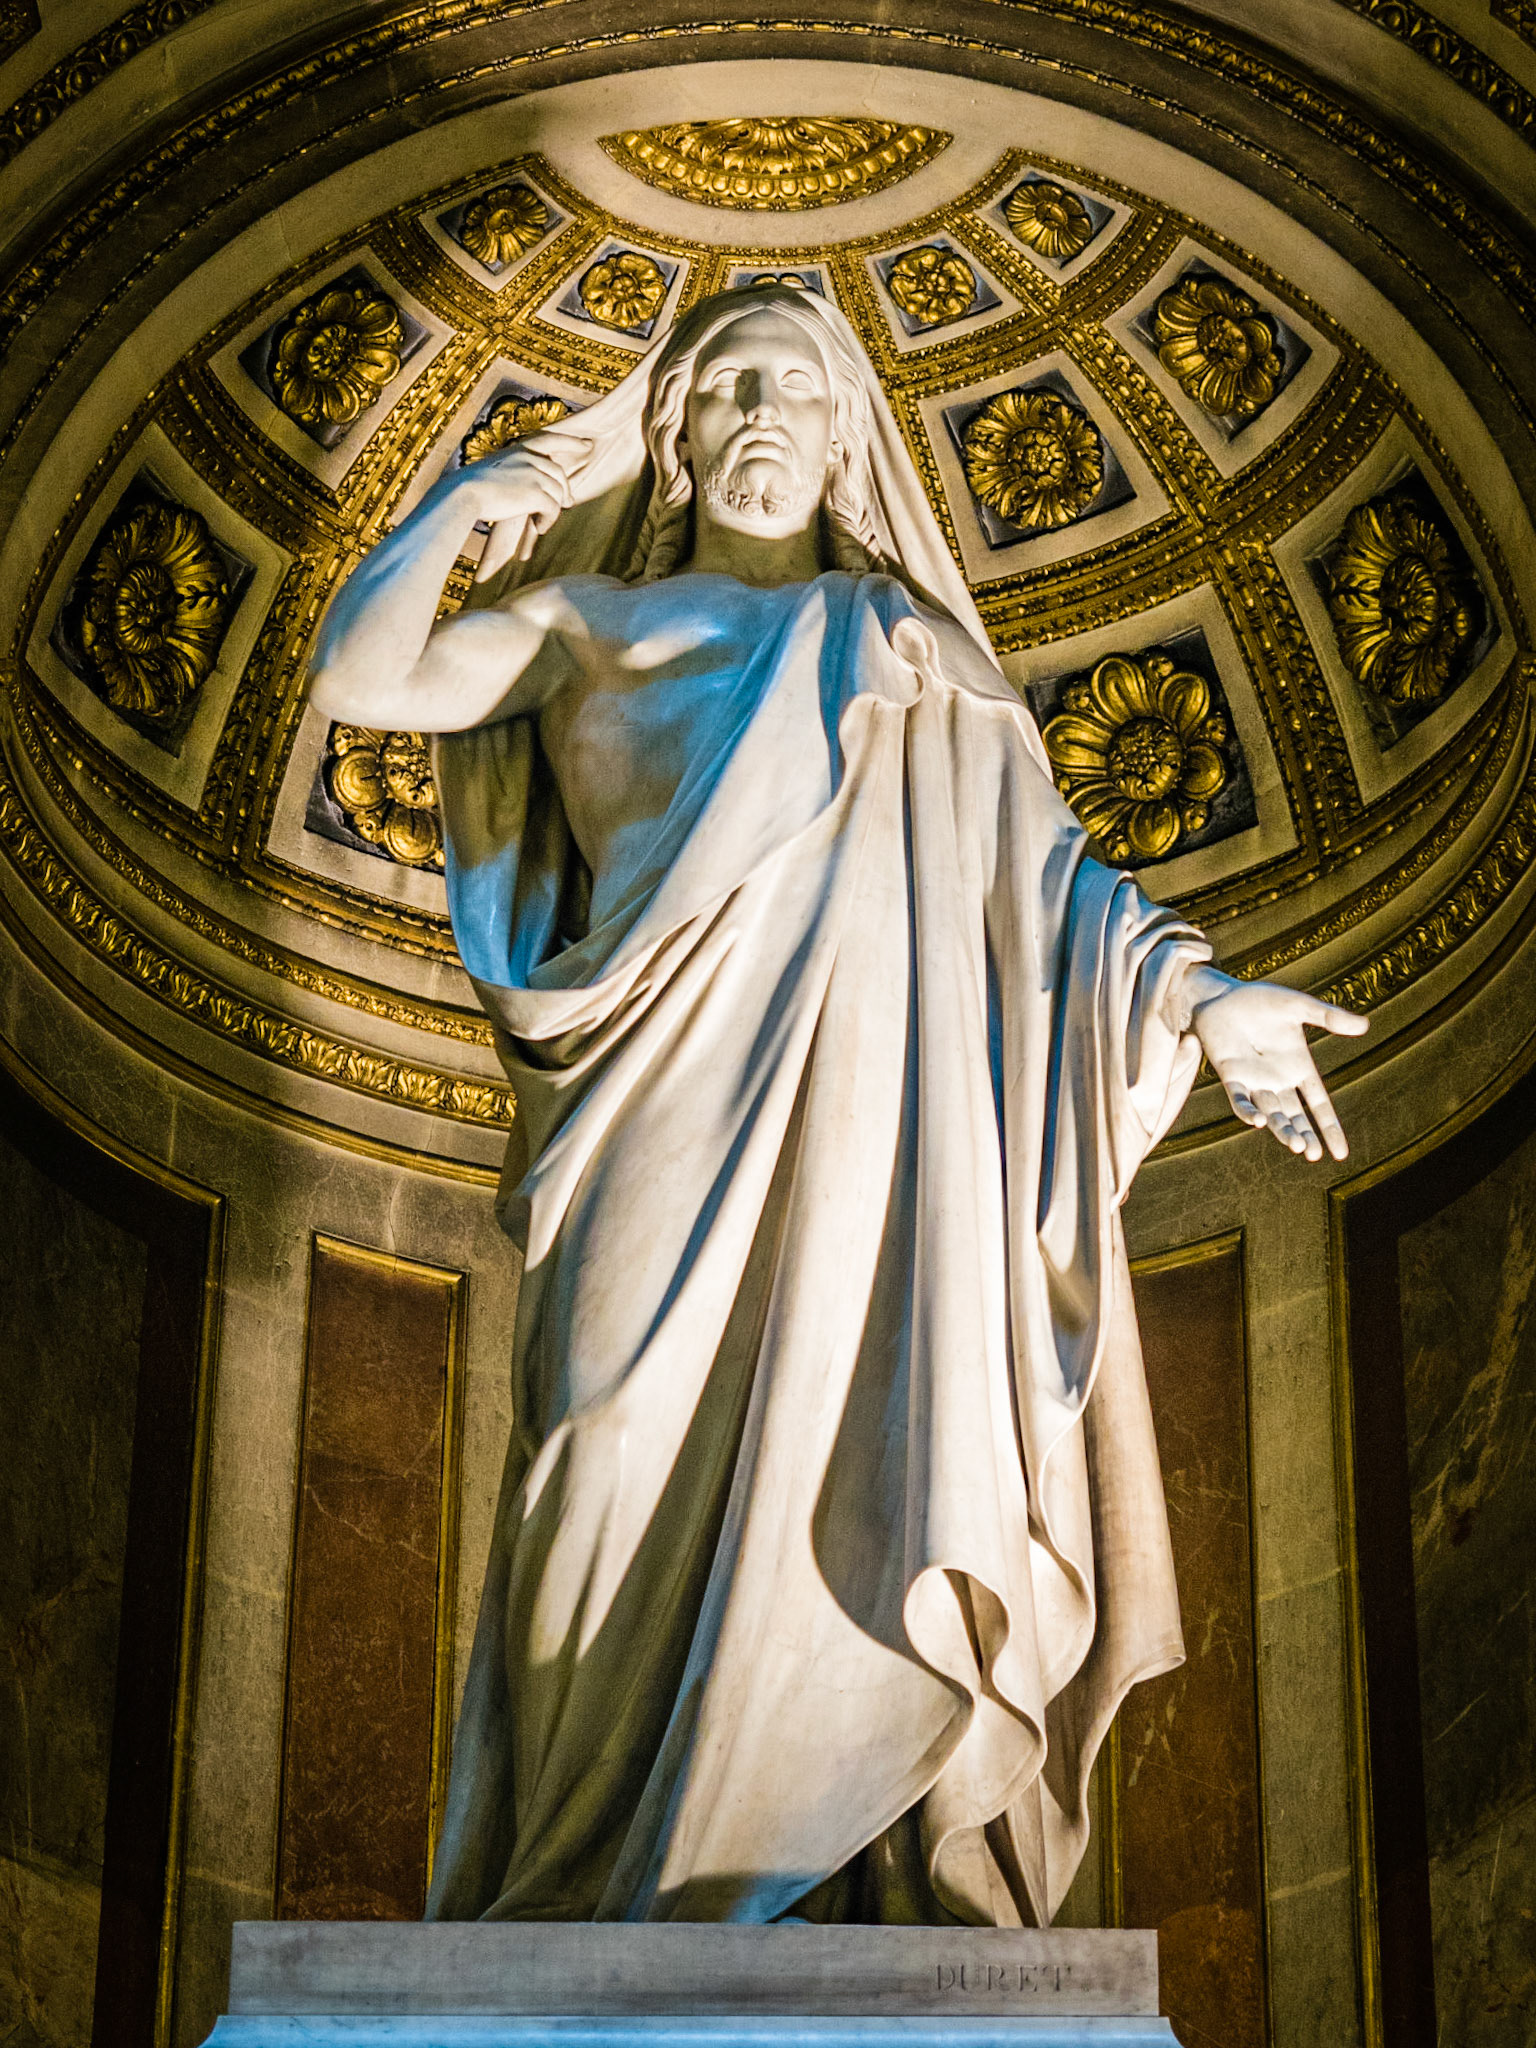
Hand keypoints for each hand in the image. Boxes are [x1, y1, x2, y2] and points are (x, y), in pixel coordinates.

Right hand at [457, 442, 579, 579]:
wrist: (462, 494)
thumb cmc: (469, 489)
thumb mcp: (494, 473)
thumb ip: (515, 475)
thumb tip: (531, 494)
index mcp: (517, 449)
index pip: (550, 440)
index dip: (571, 441)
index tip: (588, 445)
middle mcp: (528, 458)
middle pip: (559, 473)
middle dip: (565, 490)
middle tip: (568, 503)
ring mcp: (533, 474)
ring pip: (558, 493)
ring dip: (553, 510)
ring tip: (542, 523)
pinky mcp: (536, 493)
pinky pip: (553, 509)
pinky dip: (549, 521)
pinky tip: (539, 529)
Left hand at [1184, 966, 1367, 1161]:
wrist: (1222, 995)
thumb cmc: (1260, 1000)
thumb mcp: (1298, 1006)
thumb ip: (1328, 1016)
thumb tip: (1365, 1025)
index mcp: (1298, 1068)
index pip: (1319, 1104)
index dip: (1330, 1128)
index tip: (1341, 1154)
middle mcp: (1278, 1080)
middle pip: (1295, 1116)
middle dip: (1305, 1136)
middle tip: (1313, 1155)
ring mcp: (1254, 1080)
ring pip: (1271, 1113)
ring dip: (1282, 1129)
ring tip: (1296, 1145)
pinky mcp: (1231, 1075)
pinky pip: (1240, 1099)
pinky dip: (1248, 1111)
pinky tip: (1258, 1122)